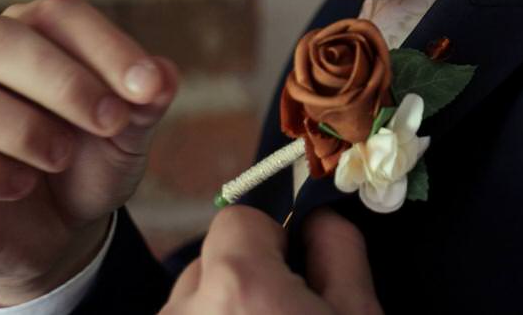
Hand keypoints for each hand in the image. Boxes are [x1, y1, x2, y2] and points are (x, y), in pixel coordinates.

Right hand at [0, 0, 178, 305]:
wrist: (58, 232)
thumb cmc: (90, 163)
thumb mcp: (128, 135)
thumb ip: (146, 102)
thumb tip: (161, 76)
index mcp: (33, 34)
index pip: (58, 13)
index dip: (105, 46)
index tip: (147, 89)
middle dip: (60, 80)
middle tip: (109, 122)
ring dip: (16, 126)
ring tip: (61, 157)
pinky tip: (22, 185)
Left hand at [163, 206, 382, 314]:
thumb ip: (337, 247)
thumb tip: (316, 217)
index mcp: (238, 285)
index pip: (237, 219)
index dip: (272, 240)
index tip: (297, 275)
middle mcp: (185, 311)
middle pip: (211, 261)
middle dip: (245, 278)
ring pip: (193, 302)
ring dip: (222, 311)